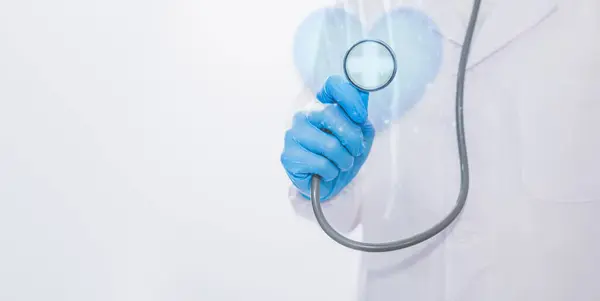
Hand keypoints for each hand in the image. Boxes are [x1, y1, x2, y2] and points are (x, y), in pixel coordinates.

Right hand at [281, 75, 375, 200]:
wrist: (329, 184)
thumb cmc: (342, 156)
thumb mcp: (359, 135)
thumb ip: (360, 117)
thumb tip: (362, 96)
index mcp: (322, 104)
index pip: (332, 84)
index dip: (350, 97)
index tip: (360, 116)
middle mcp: (304, 114)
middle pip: (330, 113)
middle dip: (353, 137)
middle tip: (356, 150)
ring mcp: (293, 134)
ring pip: (329, 144)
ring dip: (344, 160)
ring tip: (342, 164)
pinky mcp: (288, 155)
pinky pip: (321, 164)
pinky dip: (332, 172)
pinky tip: (327, 172)